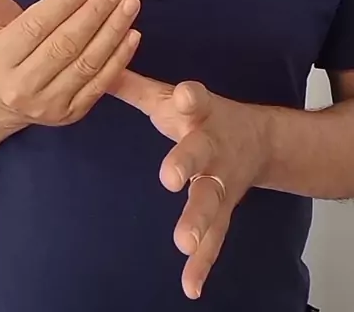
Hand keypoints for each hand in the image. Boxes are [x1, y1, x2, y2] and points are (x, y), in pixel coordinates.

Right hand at [0, 0, 141, 126]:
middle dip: (95, 14)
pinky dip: (119, 58)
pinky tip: (132, 34)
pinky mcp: (72, 114)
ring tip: (129, 5)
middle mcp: (23, 85)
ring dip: (112, 32)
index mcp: (1, 59)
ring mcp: (50, 104)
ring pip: (87, 63)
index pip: (36, 27)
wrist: (4, 104)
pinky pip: (100, 84)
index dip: (64, 4)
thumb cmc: (4, 53)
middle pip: (65, 44)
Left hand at [111, 71, 269, 299]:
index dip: (190, 98)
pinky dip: (203, 262)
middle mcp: (212, 145)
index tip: (185, 96)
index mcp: (200, 112)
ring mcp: (220, 179)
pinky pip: (215, 237)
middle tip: (170, 178)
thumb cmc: (200, 114)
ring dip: (197, 220)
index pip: (196, 99)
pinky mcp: (224, 209)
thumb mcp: (170, 97)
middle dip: (186, 163)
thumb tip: (98, 71)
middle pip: (200, 153)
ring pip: (210, 199)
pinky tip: (190, 286)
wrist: (259, 139)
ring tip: (182, 242)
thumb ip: (134, 87)